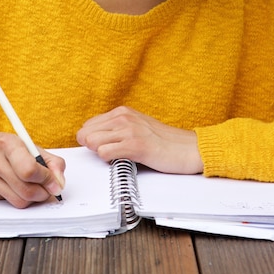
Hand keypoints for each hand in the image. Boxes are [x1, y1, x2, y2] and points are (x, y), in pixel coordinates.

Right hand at [0, 124, 64, 207]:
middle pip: (26, 190)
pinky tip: (16, 187)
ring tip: (35, 188)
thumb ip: (49, 160)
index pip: (30, 170)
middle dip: (43, 193)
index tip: (55, 183)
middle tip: (48, 189)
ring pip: (19, 201)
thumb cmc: (3, 146)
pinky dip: (18, 198)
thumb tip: (60, 182)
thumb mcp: (27, 144)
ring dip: (33, 199)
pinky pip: (8, 203)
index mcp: (7, 144)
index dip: (47, 179)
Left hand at [76, 106, 203, 174]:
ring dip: (99, 153)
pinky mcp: (134, 145)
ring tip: (116, 156)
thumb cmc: (163, 141)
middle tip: (108, 154)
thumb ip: (117, 129)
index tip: (101, 147)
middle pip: (86, 133)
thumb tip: (94, 138)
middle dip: (91, 147)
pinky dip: (108, 161)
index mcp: (122, 112)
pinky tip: (122, 160)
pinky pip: (104, 153)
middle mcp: (123, 117)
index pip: (88, 125)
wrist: (187, 148)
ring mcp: (128, 130)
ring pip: (92, 142)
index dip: (90, 139)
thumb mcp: (137, 126)